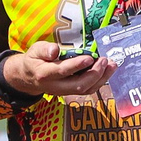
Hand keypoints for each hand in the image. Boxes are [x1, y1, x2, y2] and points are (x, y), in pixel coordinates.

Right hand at [0, 40, 116, 98]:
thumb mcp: (35, 50)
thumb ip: (44, 49)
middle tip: (104, 60)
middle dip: (94, 73)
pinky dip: (100, 81)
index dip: (77, 65)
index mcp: (45, 74)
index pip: (62, 71)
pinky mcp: (71, 91)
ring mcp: (64, 91)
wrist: (30, 77)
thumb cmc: (35, 60)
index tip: (90, 57)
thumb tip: (55, 50)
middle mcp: (55, 86)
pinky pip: (88, 89)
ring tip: (111, 65)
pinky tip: (107, 70)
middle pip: (78, 85)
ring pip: (85, 89)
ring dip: (101, 78)